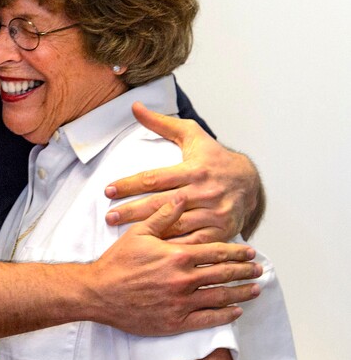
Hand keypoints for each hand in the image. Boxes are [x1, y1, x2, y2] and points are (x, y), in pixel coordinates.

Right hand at [90, 197, 261, 334]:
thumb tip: (182, 196)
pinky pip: (207, 319)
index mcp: (178, 255)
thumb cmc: (117, 262)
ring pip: (220, 297)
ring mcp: (181, 302)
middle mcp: (184, 279)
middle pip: (224, 274)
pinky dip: (225, 316)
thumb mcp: (139, 233)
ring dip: (241, 293)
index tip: (250, 252)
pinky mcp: (175, 322)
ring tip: (255, 290)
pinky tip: (236, 312)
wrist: (99, 292)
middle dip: (245, 271)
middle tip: (259, 270)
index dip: (237, 252)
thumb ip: (164, 215)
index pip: (217, 252)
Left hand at [104, 102, 264, 240]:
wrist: (249, 181)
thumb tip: (136, 106)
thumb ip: (162, 123)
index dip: (129, 184)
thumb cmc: (215, 157)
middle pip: (161, 204)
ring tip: (125, 237)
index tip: (108, 191)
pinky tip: (156, 252)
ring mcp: (213, 213)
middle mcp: (204, 191)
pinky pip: (195, 243)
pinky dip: (176, 248)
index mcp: (194, 169)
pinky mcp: (221, 230)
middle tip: (109, 216)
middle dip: (132, 211)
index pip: (155, 178)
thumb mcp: (192, 135)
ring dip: (151, 233)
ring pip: (177, 226)